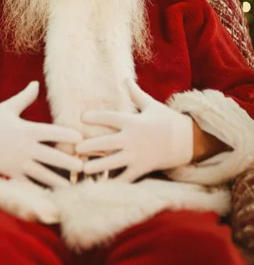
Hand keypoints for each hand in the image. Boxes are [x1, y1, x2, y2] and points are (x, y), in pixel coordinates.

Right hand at [0, 82, 82, 187]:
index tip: (80, 138)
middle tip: (82, 166)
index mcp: (25, 130)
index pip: (50, 132)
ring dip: (57, 180)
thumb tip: (36, 83)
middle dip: (67, 162)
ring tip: (72, 186)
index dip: (66, 134)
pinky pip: (27, 184)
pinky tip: (52, 195)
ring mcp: (16, 163)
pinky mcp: (10, 174)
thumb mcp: (8, 107)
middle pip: (50, 156)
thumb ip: (24, 97)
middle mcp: (23, 148)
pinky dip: (39, 190)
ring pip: (41, 174)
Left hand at [76, 79, 193, 182]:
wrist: (189, 140)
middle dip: (90, 145)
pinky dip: (115, 183)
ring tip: (83, 168)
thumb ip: (136, 93)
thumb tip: (125, 78)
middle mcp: (132, 139)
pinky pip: (127, 177)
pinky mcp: (143, 168)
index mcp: (133, 122)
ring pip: (113, 162)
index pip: (110, 117)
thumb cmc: (168, 121)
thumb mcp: (151, 105)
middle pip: (107, 142)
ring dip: (97, 166)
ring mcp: (137, 155)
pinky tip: (102, 186)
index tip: (81, 117)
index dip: (95, 117)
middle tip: (75, 148)